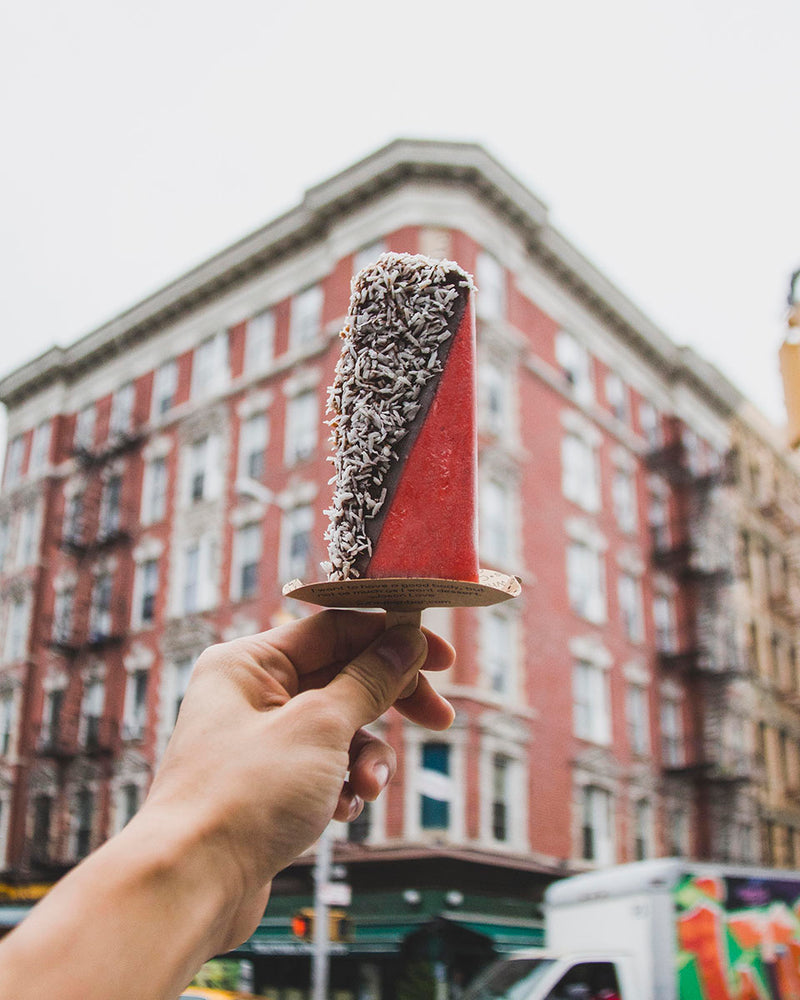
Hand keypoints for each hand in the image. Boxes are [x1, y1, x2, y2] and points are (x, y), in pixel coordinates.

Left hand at [137, 609, 454, 951]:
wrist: (190, 886)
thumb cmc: (242, 796)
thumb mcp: (320, 727)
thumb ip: (369, 681)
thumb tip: (406, 643)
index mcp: (249, 662)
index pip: (335, 630)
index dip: (391, 638)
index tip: (440, 656)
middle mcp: (250, 694)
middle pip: (342, 679)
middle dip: (390, 703)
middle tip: (439, 718)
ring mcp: (258, 742)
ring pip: (338, 729)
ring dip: (366, 757)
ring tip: (368, 788)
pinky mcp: (267, 786)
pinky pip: (324, 768)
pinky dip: (343, 786)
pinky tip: (341, 812)